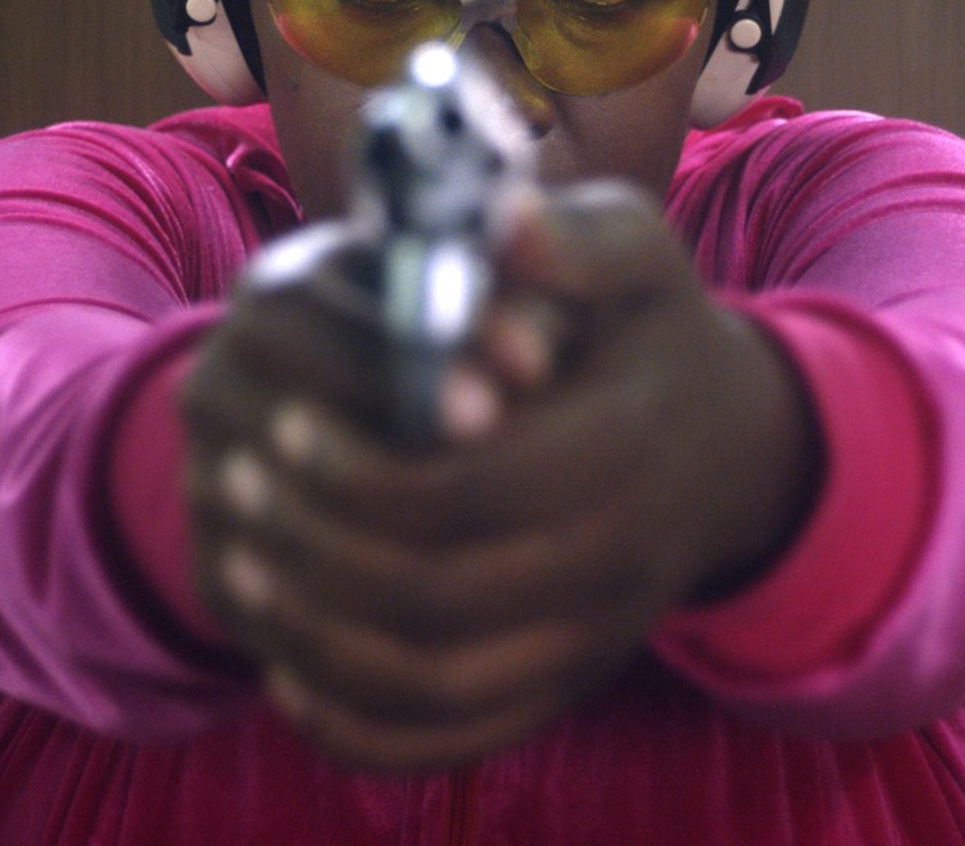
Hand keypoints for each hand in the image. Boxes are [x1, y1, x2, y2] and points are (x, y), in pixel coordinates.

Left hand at [177, 180, 819, 773]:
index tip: (282, 422)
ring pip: (428, 684)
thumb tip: (503, 221)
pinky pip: (442, 742)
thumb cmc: (649, 334)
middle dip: (317, 542)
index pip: (471, 488)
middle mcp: (618, 565)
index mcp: (627, 448)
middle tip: (237, 479)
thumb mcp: (635, 256)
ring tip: (242, 556)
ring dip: (315, 634)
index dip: (360, 466)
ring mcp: (590, 644)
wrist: (726, 448)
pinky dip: (351, 722)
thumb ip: (566, 239)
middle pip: (436, 595)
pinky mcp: (559, 691)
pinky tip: (285, 662)